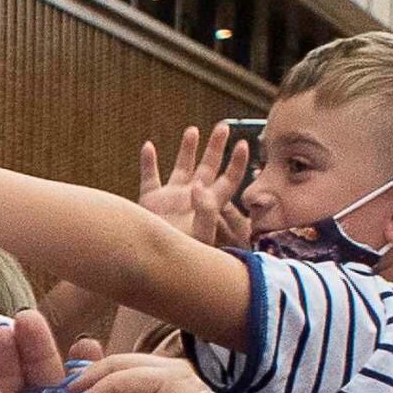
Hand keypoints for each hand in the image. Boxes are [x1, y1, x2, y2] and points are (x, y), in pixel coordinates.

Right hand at [137, 124, 252, 249]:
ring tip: (193, 130)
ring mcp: (171, 198)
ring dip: (187, 149)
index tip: (243, 145)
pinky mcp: (150, 201)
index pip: (229, 179)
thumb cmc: (182, 255)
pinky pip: (150, 177)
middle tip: (223, 127)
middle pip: (208, 167)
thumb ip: (205, 210)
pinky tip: (148, 145)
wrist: (152, 265)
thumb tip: (199, 185)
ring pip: (181, 167)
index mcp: (209, 205)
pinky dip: (148, 162)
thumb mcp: (200, 235)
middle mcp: (192, 197)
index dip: (236, 163)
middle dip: (216, 147)